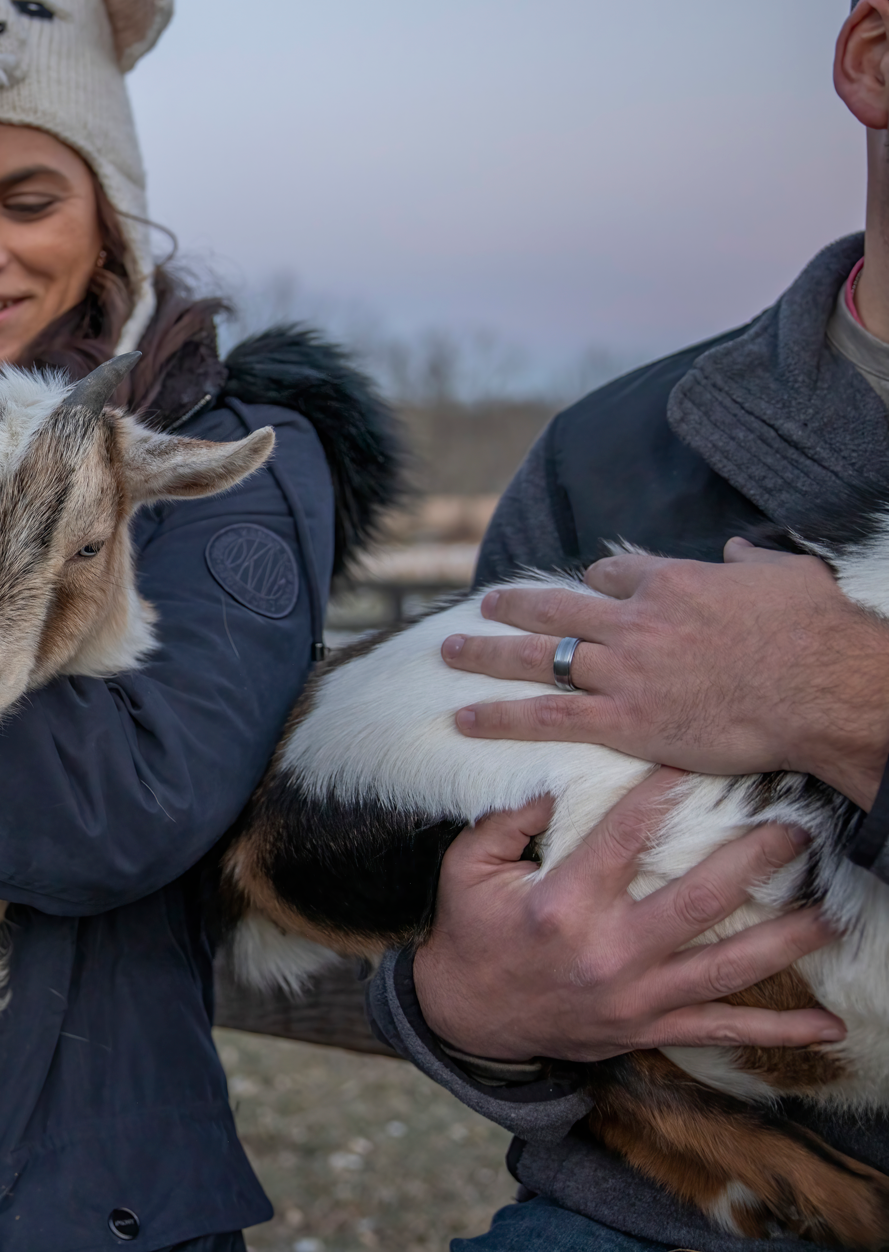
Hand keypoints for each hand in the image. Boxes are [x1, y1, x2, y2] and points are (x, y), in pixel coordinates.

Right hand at [413, 769, 844, 1061]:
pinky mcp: (648, 1028)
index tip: (698, 764)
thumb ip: (507, 819)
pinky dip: (778, 1032)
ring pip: (726, 967)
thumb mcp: (468, 866)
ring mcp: (634, 996)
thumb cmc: (469, 931)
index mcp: (562, 905)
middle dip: (753, 863)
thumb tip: (556, 779)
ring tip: (833, 913)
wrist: (465, 1018)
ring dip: (786, 940)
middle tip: (796, 830)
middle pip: (697, 901)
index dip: (662, 797)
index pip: (624, 839)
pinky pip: (722, 1032)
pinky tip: (828, 1026)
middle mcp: (607, 952)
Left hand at [442, 538, 888, 805]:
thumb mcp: (790, 574)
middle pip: (555, 609)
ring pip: (536, 657)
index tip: (584, 589)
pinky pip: (545, 715)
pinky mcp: (623, 720)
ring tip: (449, 651)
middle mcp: (634, 622)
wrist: (822, 688)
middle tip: (482, 606)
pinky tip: (464, 717)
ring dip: (486, 654)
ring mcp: (623, 670)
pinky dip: (500, 716)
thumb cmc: (816, 633)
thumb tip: (740, 550)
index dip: (594, 583)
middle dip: (513, 607)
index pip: (611, 573)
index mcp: (670, 582)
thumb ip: (754, 561)